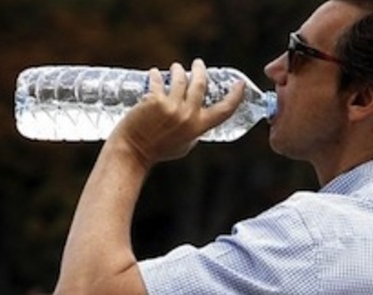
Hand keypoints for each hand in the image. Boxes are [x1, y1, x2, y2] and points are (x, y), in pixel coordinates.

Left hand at [107, 58, 244, 168]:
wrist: (133, 151)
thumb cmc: (158, 150)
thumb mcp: (184, 145)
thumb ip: (194, 130)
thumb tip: (198, 116)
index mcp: (198, 127)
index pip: (225, 110)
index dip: (235, 96)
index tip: (239, 84)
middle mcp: (187, 116)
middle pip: (200, 84)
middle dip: (200, 70)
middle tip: (198, 64)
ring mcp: (171, 107)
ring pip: (180, 78)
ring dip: (178, 70)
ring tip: (176, 68)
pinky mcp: (154, 100)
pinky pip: (158, 81)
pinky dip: (155, 76)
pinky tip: (154, 74)